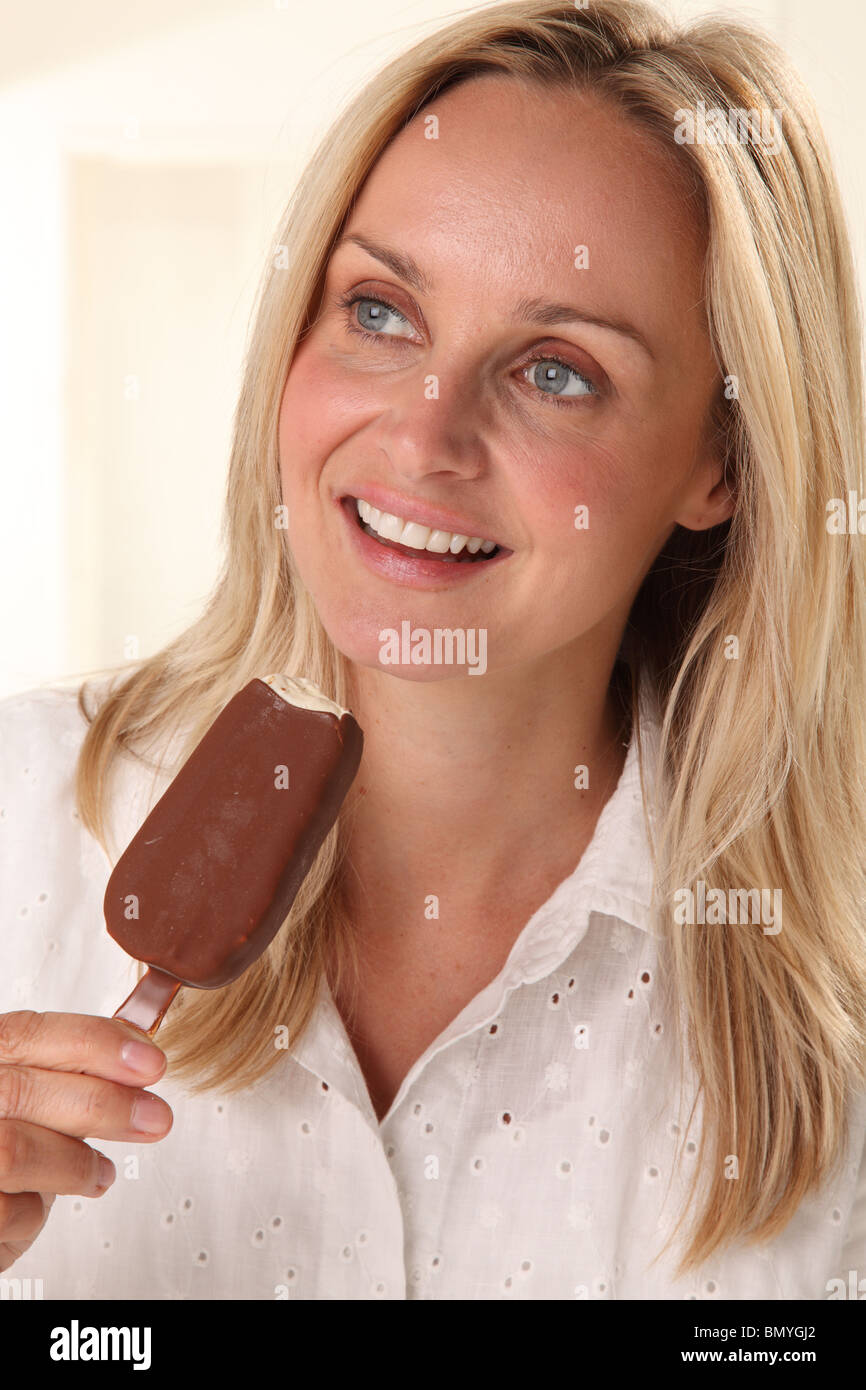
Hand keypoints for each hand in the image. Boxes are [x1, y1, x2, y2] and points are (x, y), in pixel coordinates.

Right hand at [0, 1010, 171, 1271]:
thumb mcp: (36, 1102)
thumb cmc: (5, 1150)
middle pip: (23, 1091)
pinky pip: (8, 1210)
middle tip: (156, 1117)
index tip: (149, 1062)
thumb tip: (138, 1058)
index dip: (93, 1043)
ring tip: (101, 1172)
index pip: (27, 1034)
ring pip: (15, 1152)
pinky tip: (42, 1201)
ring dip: (76, 1164)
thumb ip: (71, 1077)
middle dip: (102, 1104)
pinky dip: (37, 1210)